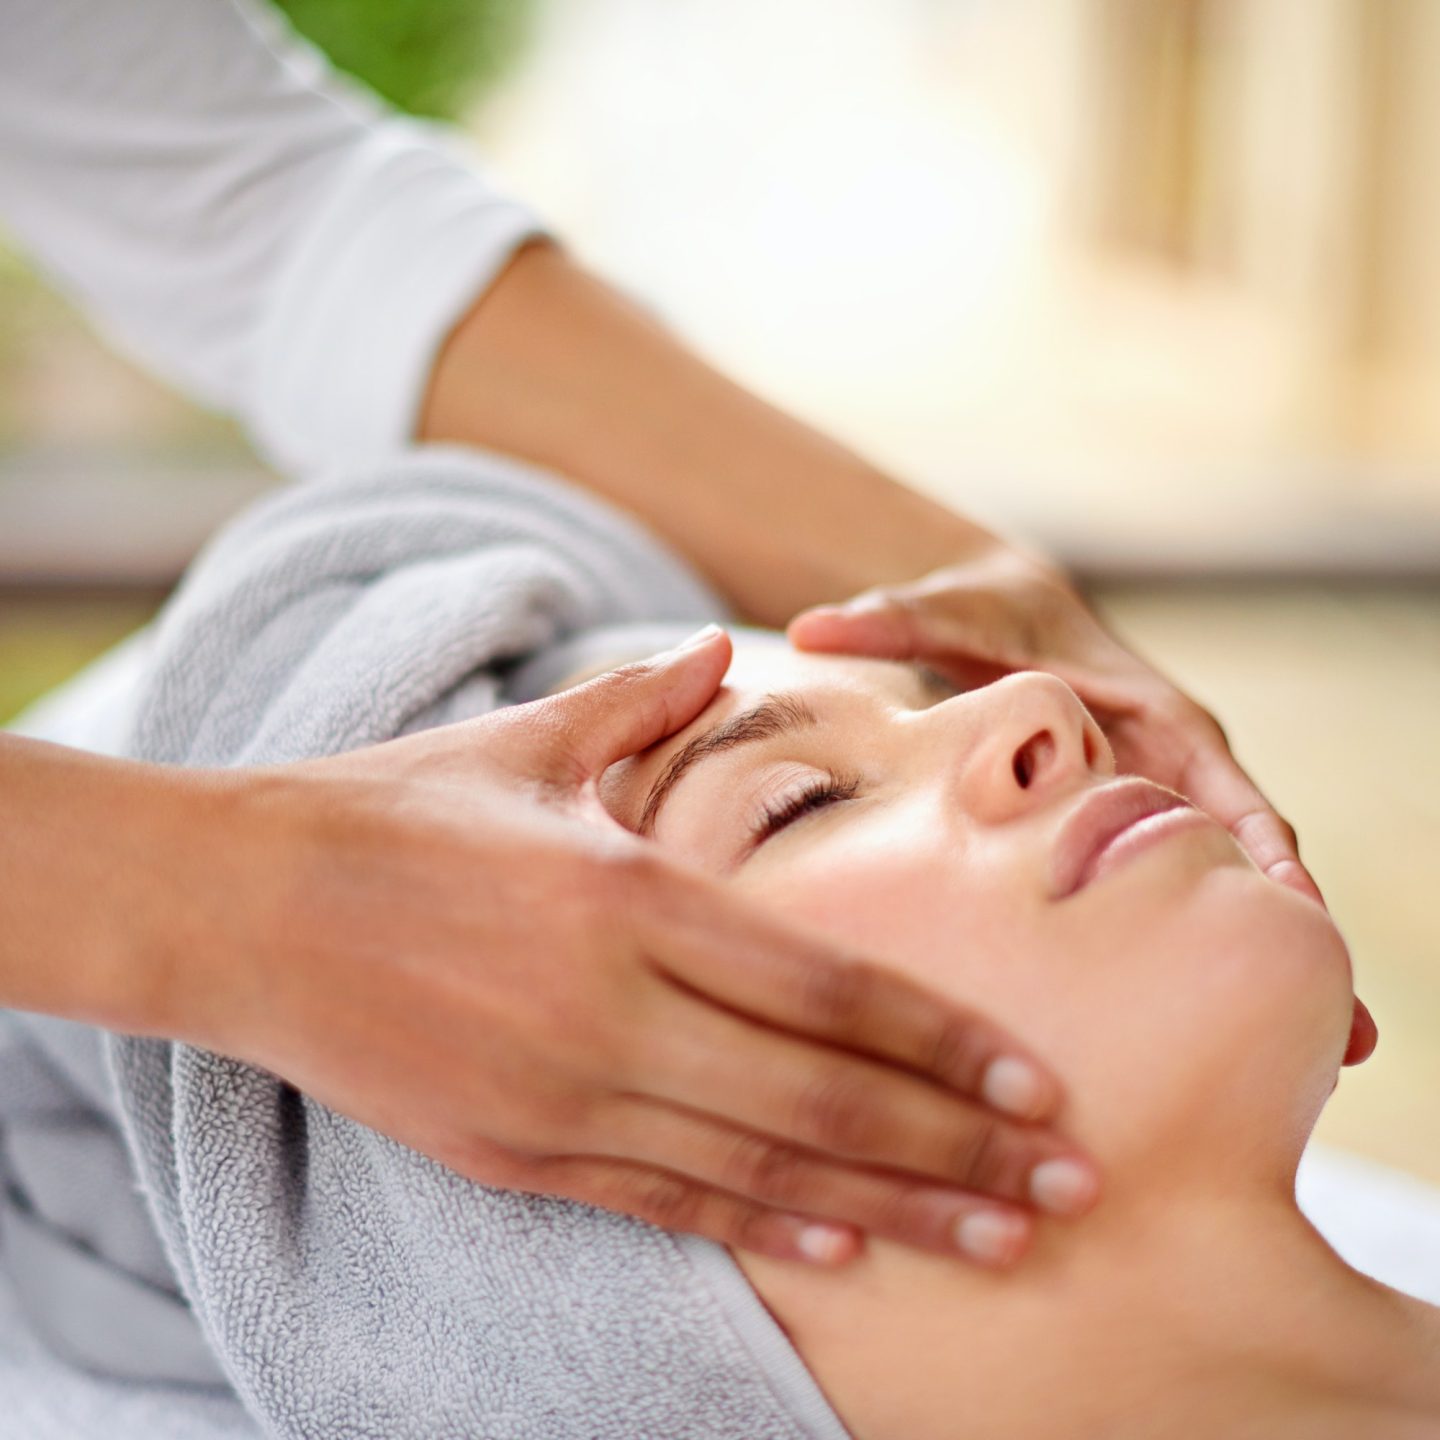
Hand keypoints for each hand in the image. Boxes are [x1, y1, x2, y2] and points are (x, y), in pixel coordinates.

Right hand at [154, 626, 1095, 1268]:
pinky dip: (762, 1231)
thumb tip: (724, 650)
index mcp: (629, 896)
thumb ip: (643, 704)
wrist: (240, 905)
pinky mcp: (512, 1152)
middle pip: (821, 1094)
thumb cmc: (389, 810)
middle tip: (1070, 1182)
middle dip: (957, 1145)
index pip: (825, 986)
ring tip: (998, 1240)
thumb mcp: (524, 743)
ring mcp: (562, 1096)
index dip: (941, 1041)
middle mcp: (612, 1009)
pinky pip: (663, 1204)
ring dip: (891, 1209)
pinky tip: (840, 1250)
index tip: (1035, 1080)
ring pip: (760, 1171)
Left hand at [788, 552, 1378, 1068]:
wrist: (999, 617)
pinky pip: (1175, 899)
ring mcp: (1157, 808)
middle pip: (1252, 855)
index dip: (1260, 846)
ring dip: (1271, 964)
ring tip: (1324, 1063)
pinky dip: (1204, 955)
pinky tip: (1227, 1036)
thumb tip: (812, 623)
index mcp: (1151, 715)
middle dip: (1294, 934)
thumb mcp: (943, 612)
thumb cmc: (980, 615)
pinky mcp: (1126, 839)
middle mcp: (1172, 766)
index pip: (1222, 783)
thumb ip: (891, 619)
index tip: (1293, 910)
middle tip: (1342, 1032)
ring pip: (1224, 892)